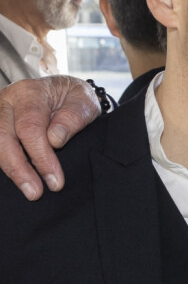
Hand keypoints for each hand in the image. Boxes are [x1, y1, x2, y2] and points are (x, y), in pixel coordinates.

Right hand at [0, 76, 100, 199]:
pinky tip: (17, 178)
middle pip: (3, 137)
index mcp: (30, 92)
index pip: (30, 127)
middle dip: (19, 169)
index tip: (55, 180)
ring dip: (10, 170)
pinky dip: (3, 163)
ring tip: (29, 191)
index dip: (41, 157)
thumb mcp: (84, 102)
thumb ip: (72, 118)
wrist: (63, 90)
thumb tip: (54, 140)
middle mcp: (7, 100)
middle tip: (36, 193)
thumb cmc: (74, 98)